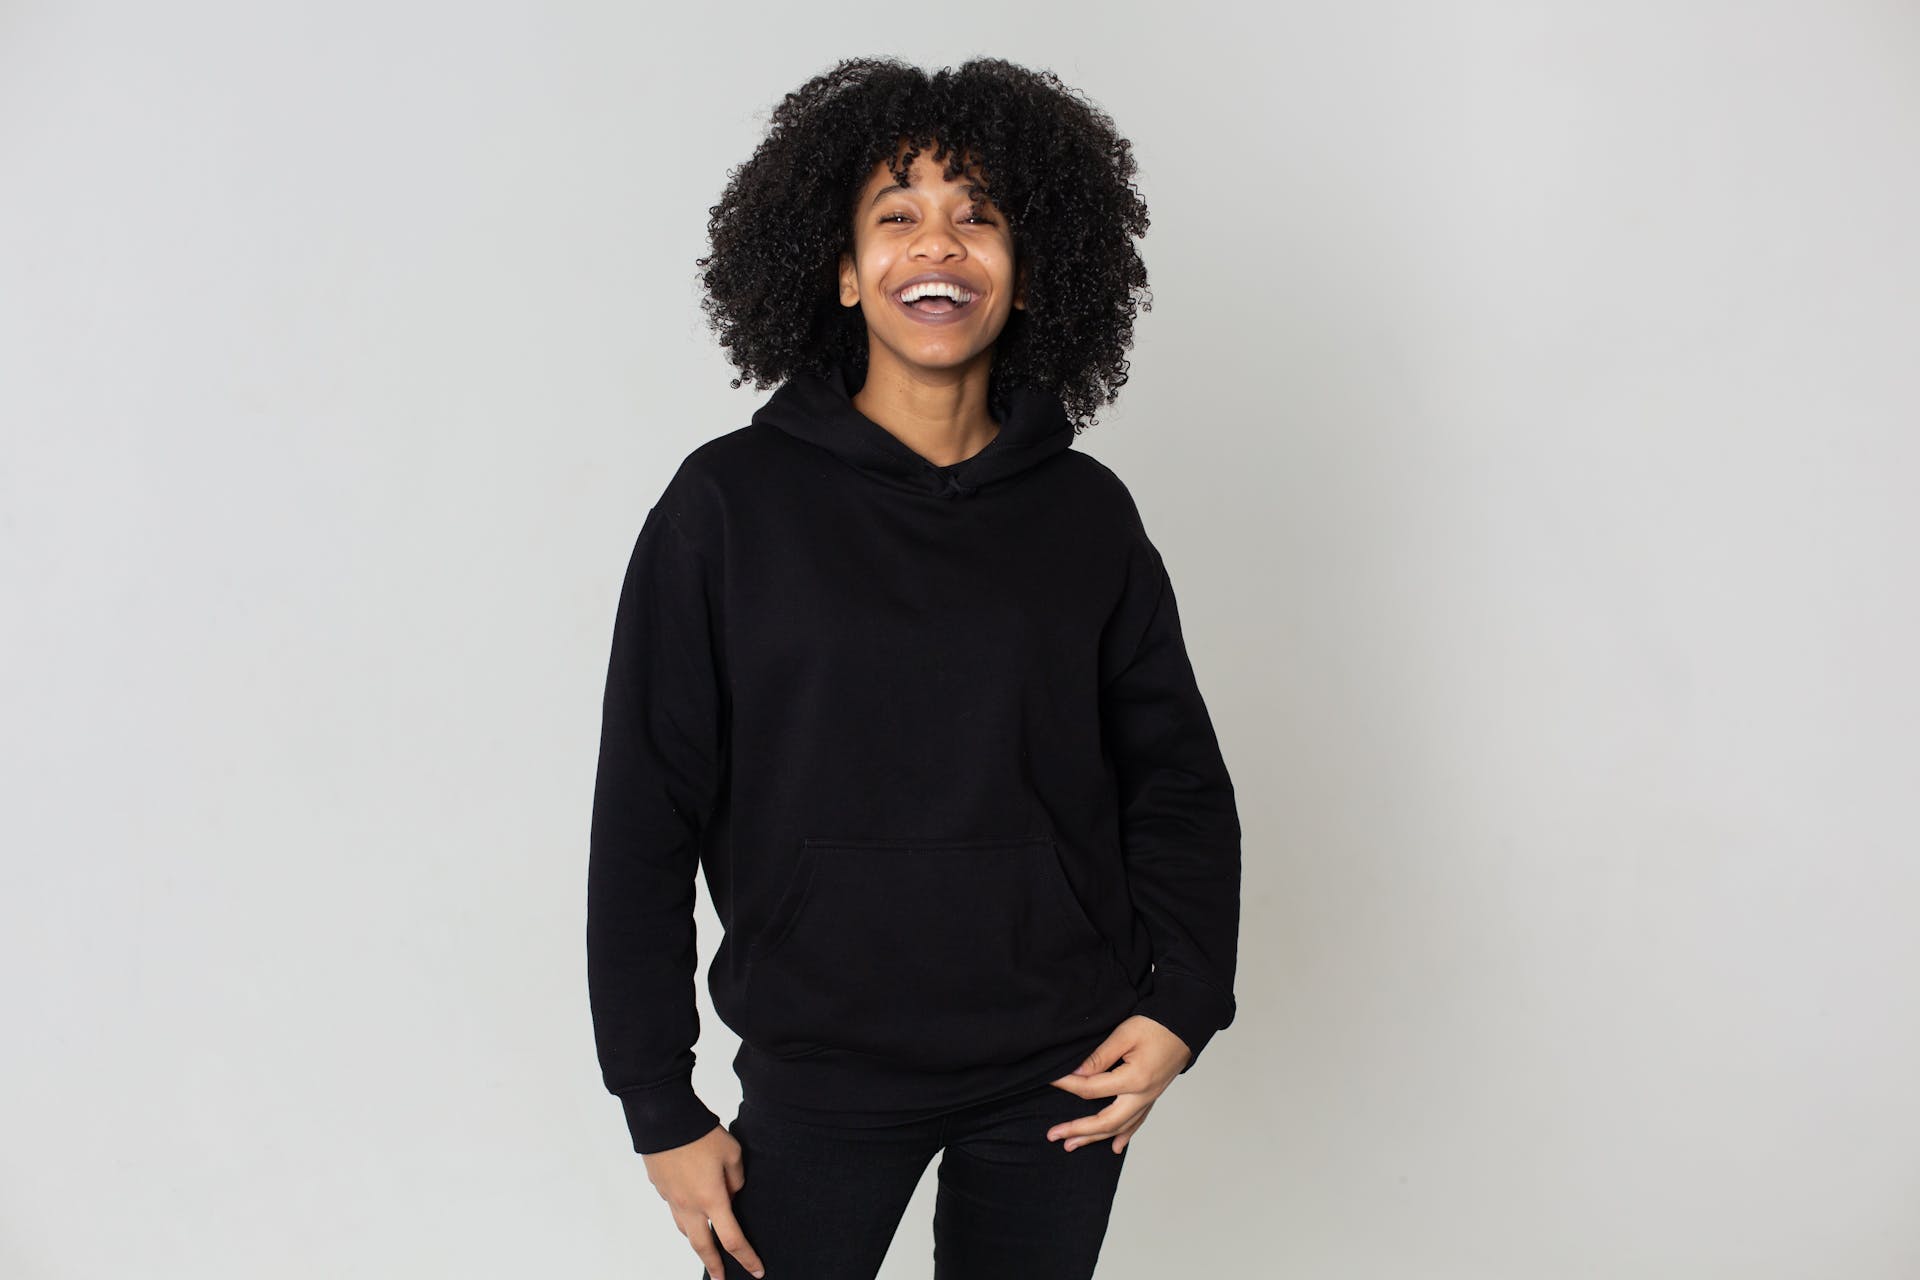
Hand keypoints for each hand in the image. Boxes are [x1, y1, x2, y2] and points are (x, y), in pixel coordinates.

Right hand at [641, 1124, 765, 1279]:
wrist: (664, 1120)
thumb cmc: (699, 1133)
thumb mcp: (733, 1152)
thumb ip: (737, 1178)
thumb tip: (731, 1192)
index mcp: (712, 1199)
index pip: (733, 1239)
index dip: (746, 1258)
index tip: (756, 1270)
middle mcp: (689, 1205)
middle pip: (703, 1247)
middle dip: (714, 1266)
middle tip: (720, 1279)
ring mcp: (672, 1199)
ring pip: (685, 1231)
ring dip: (697, 1244)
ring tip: (706, 1251)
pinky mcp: (661, 1188)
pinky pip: (675, 1212)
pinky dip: (684, 1221)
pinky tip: (690, 1216)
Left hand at [1046, 1013, 1193, 1154]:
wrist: (1185, 1026)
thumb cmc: (1156, 1025)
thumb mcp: (1124, 1034)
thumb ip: (1100, 1056)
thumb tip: (1076, 1073)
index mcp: (1134, 1080)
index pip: (1091, 1089)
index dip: (1067, 1085)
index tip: (1050, 1081)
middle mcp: (1142, 1096)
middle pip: (1105, 1121)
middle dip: (1077, 1130)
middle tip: (1053, 1134)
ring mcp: (1149, 1099)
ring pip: (1119, 1127)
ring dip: (1094, 1138)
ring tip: (1071, 1145)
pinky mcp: (1152, 1096)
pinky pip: (1136, 1122)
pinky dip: (1124, 1135)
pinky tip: (1115, 1146)